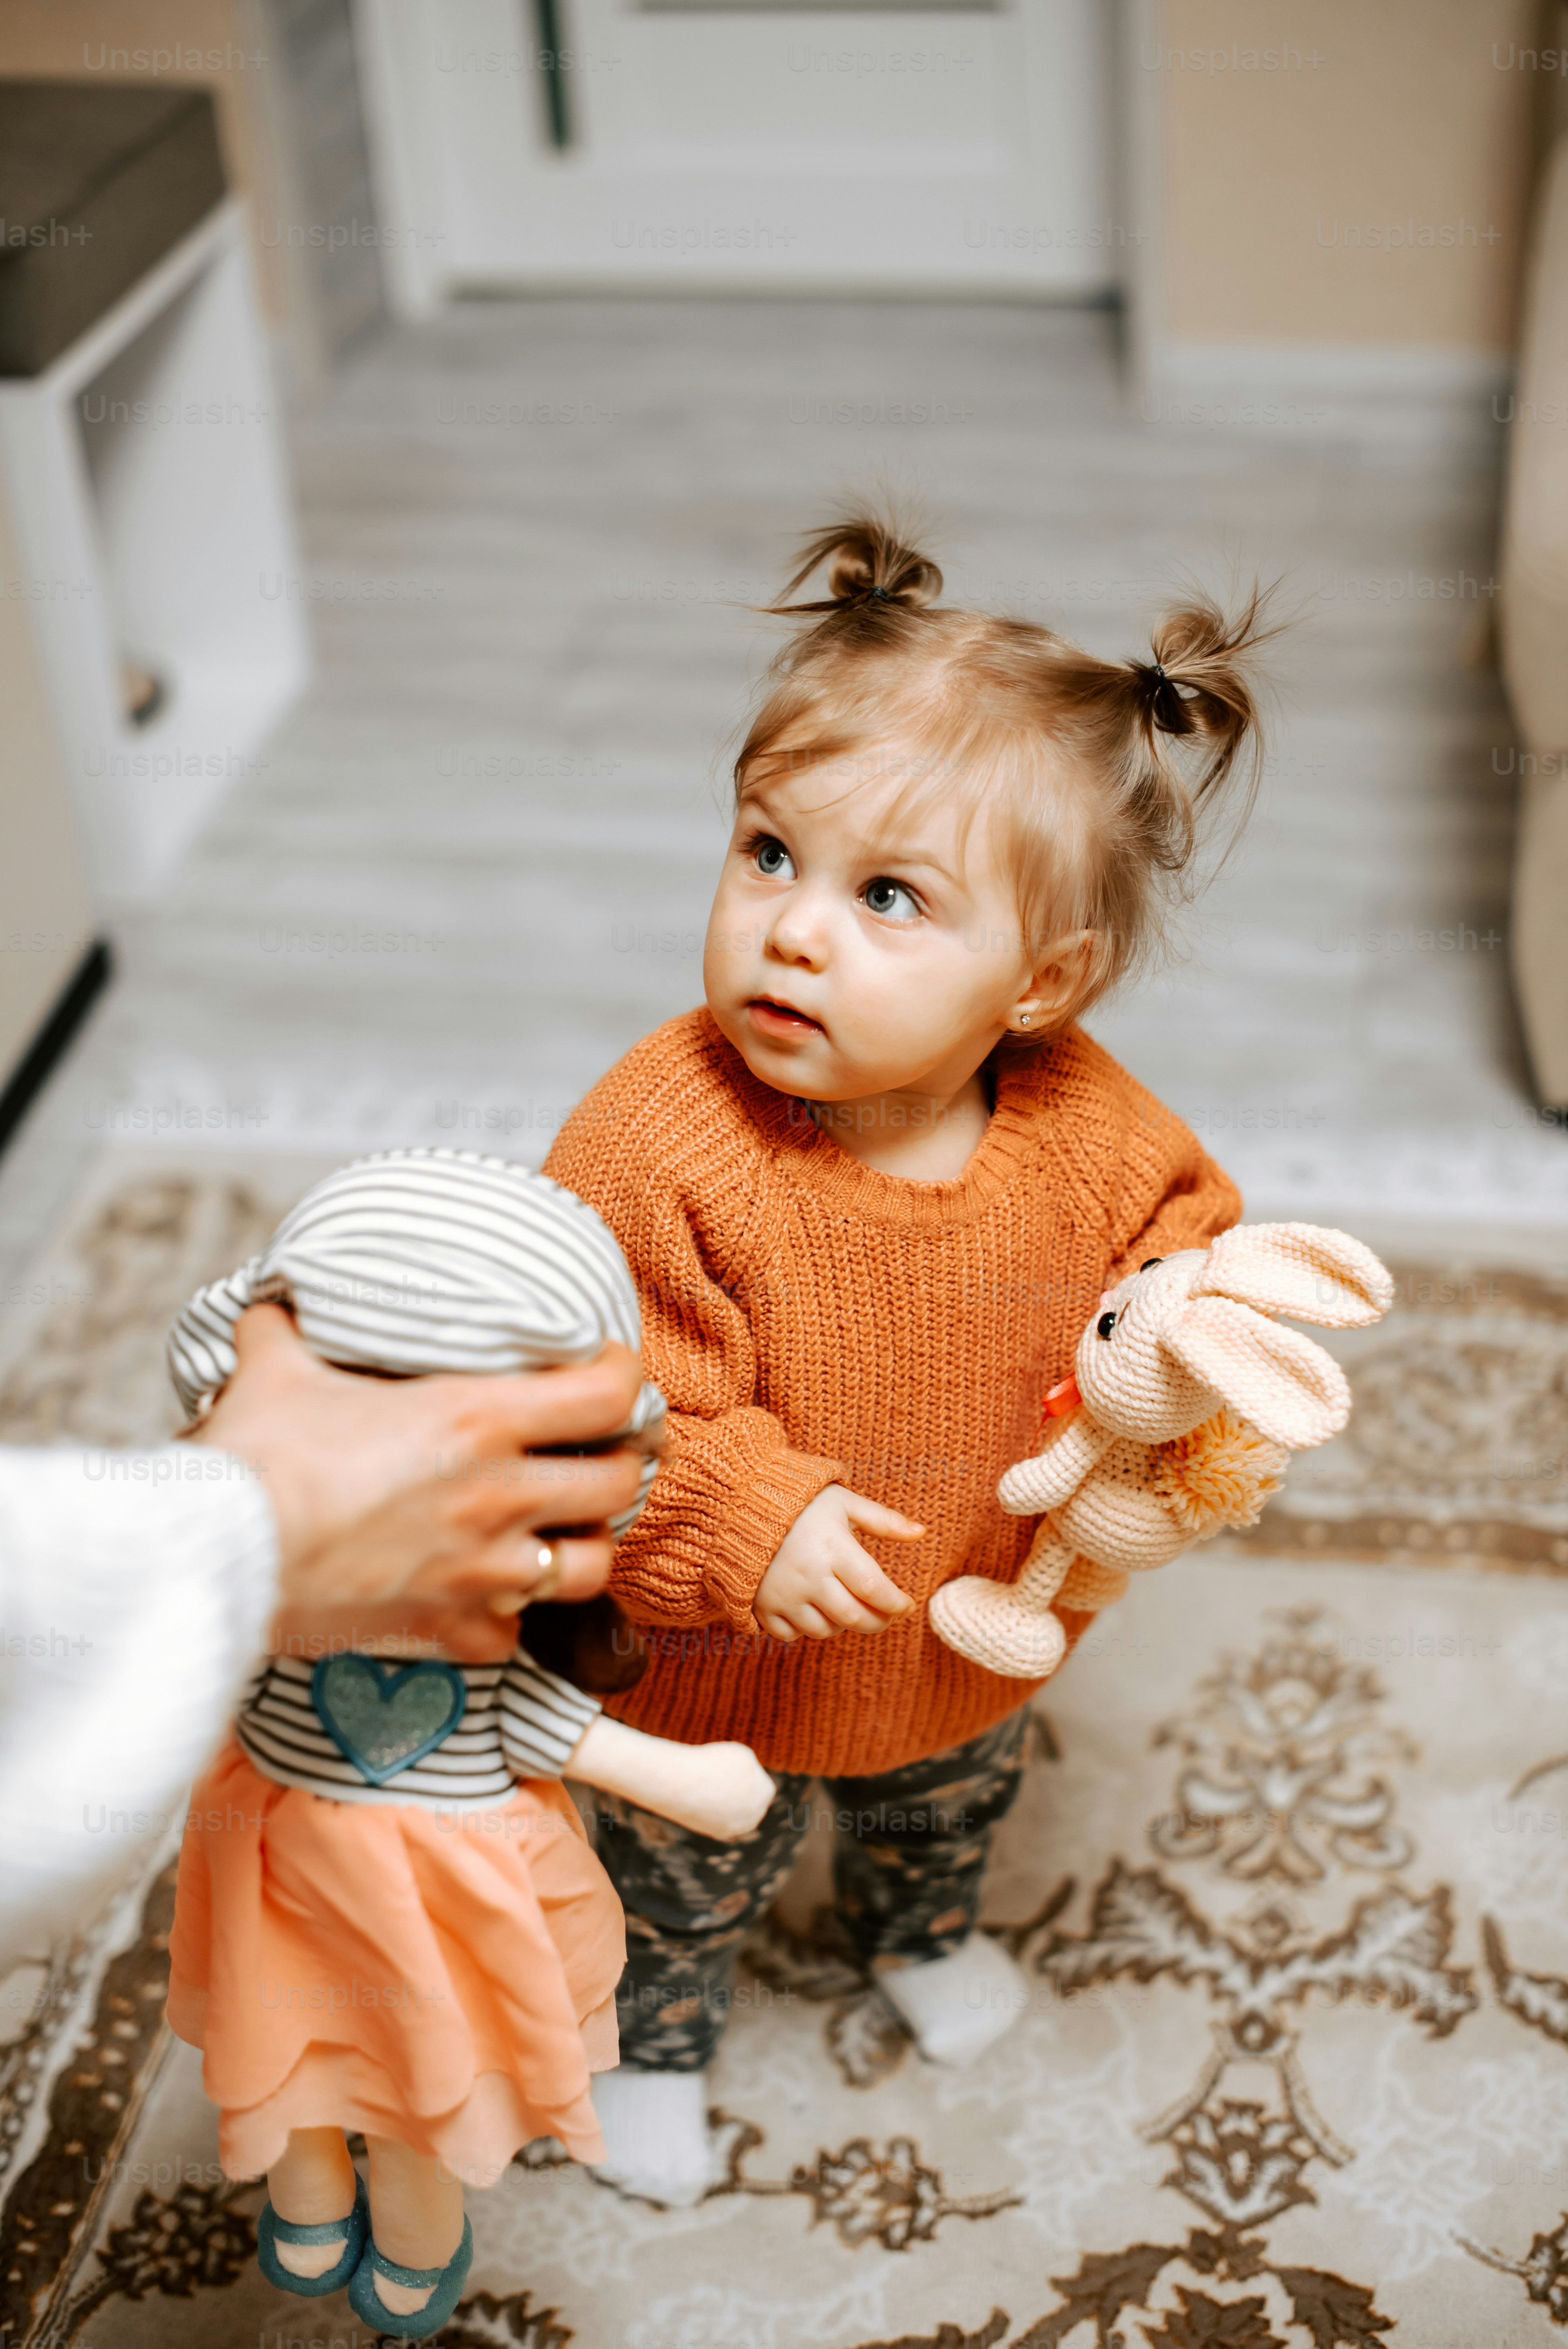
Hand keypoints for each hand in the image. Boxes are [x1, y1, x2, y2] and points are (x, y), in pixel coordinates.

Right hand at [191, 1306, 644, 1647]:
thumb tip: (271, 1310)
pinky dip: (510, 1621)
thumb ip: (286, 1336)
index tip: (609, 1370)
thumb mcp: (276, 1372)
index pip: (605, 1394)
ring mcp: (480, 1571)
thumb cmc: (257, 1460)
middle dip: (618, 1465)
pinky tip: (490, 1599)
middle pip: (617, 1483)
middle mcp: (497, 1496)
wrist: (223, 1556)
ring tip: (562, 1528)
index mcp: (477, 1420)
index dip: (623, 1376)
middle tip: (597, 1452)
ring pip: (589, 1568)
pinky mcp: (446, 1628)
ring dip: (583, 1546)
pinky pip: (512, 1637)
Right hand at [754, 1483, 921, 1642]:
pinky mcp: (761, 1607)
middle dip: (877, 1622)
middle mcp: (808, 1576)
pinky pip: (791, 1635)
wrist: (738, 1505)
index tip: (906, 1605)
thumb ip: (883, 1520)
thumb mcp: (843, 1503)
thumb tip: (922, 1532)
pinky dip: (806, 1629)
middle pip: (853, 1617)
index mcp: (832, 1548)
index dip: (896, 1604)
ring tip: (847, 1604)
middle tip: (886, 1615)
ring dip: (842, 1624)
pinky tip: (813, 1609)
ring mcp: (782, 1595)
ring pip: (824, 1630)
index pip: (875, 1589)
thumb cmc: (800, 1504)